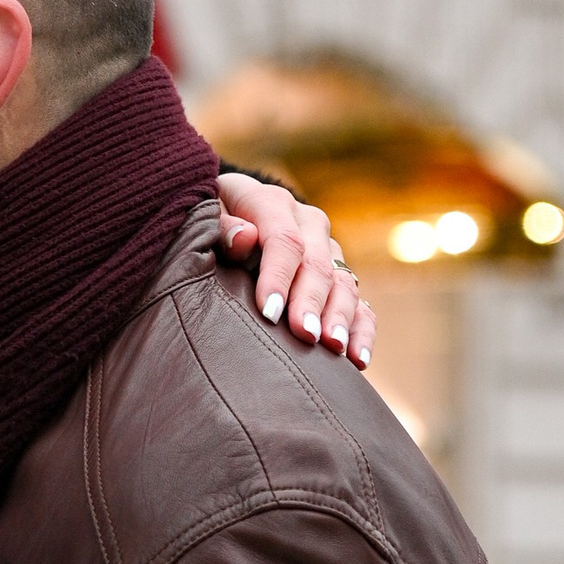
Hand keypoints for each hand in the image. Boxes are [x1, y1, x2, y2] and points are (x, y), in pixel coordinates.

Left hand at [214, 171, 373, 369]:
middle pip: (316, 264)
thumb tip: (245, 237)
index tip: (269, 312)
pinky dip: (361, 330)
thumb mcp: (202, 213)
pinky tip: (357, 360)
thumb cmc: (205, 220)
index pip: (283, 239)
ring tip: (333, 348)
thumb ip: (219, 225)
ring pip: (343, 283)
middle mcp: (308, 224)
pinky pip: (359, 303)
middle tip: (304, 334)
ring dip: (340, 317)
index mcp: (272, 203)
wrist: (227, 213)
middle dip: (311, 302)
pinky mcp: (338, 275)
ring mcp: (327, 250)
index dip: (278, 276)